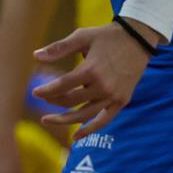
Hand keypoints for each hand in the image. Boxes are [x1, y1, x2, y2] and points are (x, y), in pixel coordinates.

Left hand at [32, 20, 157, 138]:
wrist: (137, 40)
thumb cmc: (106, 36)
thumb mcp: (81, 36)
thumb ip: (58, 48)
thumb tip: (36, 56)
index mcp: (91, 69)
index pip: (63, 85)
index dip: (47, 90)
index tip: (35, 93)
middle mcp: (103, 86)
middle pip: (72, 101)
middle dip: (53, 101)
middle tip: (42, 99)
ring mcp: (113, 96)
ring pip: (85, 115)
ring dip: (65, 120)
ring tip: (47, 120)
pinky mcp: (121, 101)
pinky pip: (103, 120)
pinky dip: (90, 130)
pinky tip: (75, 136)